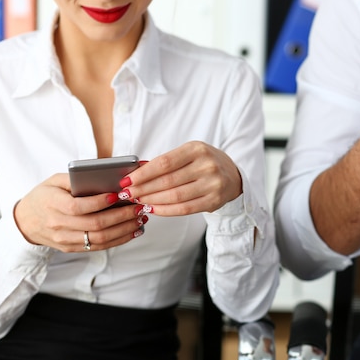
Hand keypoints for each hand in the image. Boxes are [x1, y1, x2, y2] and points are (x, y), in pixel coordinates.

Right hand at [14, 174, 146, 251]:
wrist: (26, 220)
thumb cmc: (45, 195)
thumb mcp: (55, 181)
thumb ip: (77, 178)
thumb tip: (106, 177)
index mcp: (53, 205)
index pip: (79, 207)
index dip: (101, 202)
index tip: (120, 194)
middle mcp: (58, 225)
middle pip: (95, 225)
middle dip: (121, 216)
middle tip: (139, 207)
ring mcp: (65, 240)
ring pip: (100, 239)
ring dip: (125, 229)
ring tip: (141, 219)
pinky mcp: (72, 248)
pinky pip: (99, 246)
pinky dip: (119, 240)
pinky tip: (134, 231)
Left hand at [117, 141, 242, 215]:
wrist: (232, 175)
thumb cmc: (203, 163)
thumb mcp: (188, 154)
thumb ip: (165, 162)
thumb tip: (135, 172)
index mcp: (197, 149)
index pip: (164, 163)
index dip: (142, 174)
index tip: (126, 181)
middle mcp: (207, 165)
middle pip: (167, 181)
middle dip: (143, 189)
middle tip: (127, 194)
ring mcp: (213, 184)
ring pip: (175, 196)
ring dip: (152, 200)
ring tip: (138, 201)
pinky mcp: (214, 201)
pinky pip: (185, 209)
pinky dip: (165, 210)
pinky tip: (153, 208)